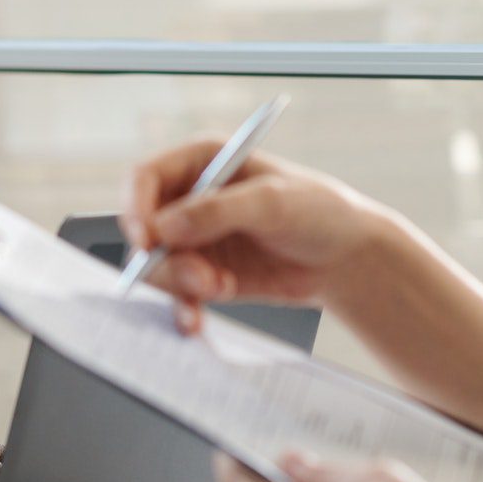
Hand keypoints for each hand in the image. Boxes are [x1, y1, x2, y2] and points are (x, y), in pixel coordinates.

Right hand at [121, 138, 381, 331]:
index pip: (144, 178)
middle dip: (165, 257)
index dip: (136, 208)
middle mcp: (190, 198)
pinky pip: (175, 293)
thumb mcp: (272, 201)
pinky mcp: (204, 273)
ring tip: (221, 288)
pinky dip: (182, 307)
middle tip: (200, 277)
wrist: (346, 259)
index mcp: (201, 161)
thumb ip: (217, 210)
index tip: (147, 241)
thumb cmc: (318, 211)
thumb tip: (164, 227)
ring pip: (158, 264)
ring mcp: (195, 238)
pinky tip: (197, 319)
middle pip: (144, 227)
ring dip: (182, 284)